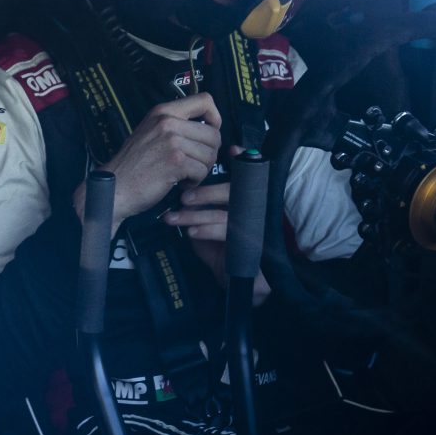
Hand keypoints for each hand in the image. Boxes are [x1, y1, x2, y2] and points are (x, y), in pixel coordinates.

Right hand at [75, 93, 221, 227]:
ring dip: (201, 169)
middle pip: (214, 134)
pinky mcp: (176, 163)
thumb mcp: (150, 130)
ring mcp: (172, 142)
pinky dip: (194, 181)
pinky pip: (202, 171)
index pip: (205, 100)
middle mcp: (168, 122)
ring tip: (185, 174)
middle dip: (209, 153)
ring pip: (210, 155)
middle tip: (194, 163)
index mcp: (164, 111)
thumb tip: (207, 126)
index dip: (215, 118)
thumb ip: (175, 123)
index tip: (208, 132)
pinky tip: (181, 183)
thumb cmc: (133, 163)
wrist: (115, 186)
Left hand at [163, 162, 270, 306]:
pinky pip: (228, 232)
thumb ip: (199, 208)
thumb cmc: (223, 251)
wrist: (243, 283)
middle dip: (207, 193)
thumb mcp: (207, 226)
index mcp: (249, 202)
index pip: (248, 177)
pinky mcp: (254, 246)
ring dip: (199, 215)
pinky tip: (192, 232)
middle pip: (235, 193)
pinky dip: (208, 230)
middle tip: (183, 197)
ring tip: (176, 218)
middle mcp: (257, 211)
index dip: (242, 162)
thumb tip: (184, 192)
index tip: (230, 151)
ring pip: (227, 214)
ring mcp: (258, 228)